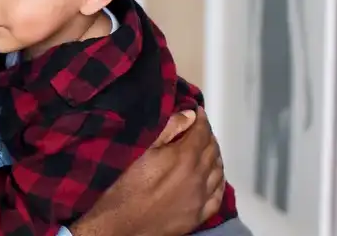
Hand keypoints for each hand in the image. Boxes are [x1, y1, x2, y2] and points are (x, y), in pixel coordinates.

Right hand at [70, 108, 224, 235]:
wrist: (118, 225)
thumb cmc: (122, 186)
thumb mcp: (139, 151)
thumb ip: (168, 130)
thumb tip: (190, 115)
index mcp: (184, 157)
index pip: (202, 131)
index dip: (201, 118)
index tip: (197, 111)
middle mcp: (198, 177)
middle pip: (212, 149)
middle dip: (207, 135)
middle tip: (199, 128)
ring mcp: (200, 198)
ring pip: (218, 171)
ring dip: (214, 156)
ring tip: (206, 149)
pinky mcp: (197, 216)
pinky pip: (218, 195)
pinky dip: (218, 181)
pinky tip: (213, 176)